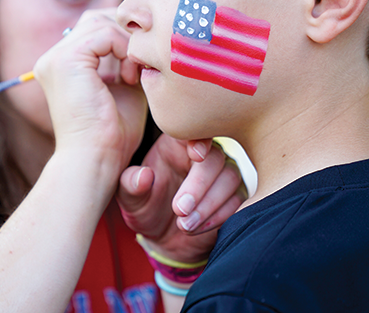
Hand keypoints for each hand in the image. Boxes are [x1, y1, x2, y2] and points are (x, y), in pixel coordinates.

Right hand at [34, 9, 147, 186]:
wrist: (96, 159)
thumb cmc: (114, 133)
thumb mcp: (126, 88)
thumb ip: (128, 61)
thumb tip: (145, 39)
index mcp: (64, 64)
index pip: (96, 28)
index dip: (125, 38)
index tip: (141, 66)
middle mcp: (54, 57)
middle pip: (96, 18)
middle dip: (127, 35)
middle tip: (141, 63)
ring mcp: (55, 57)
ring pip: (100, 22)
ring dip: (127, 43)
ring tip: (134, 73)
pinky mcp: (65, 60)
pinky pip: (103, 33)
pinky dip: (123, 48)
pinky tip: (128, 75)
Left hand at [117, 135, 245, 263]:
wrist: (164, 236)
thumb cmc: (147, 208)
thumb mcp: (131, 200)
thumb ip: (131, 186)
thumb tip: (143, 176)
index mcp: (178, 144)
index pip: (195, 132)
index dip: (200, 140)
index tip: (195, 156)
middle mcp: (206, 153)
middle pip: (215, 158)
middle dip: (199, 186)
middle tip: (180, 210)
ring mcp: (225, 172)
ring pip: (230, 178)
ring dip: (209, 204)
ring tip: (185, 225)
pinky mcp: (236, 194)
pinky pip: (238, 200)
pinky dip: (219, 216)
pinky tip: (198, 228)